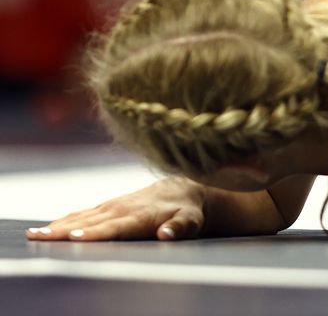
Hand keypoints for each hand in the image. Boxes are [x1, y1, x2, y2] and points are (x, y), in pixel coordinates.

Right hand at [25, 177, 205, 241]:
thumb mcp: (191, 220)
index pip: (114, 227)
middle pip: (90, 222)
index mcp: (140, 216)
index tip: (75, 236)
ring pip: (83, 216)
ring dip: (59, 225)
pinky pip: (84, 213)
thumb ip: (180, 228)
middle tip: (40, 237)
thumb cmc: (188, 211)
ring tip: (36, 233)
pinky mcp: (109, 205)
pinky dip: (66, 219)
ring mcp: (114, 206)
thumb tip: (167, 234)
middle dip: (65, 230)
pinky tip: (50, 227)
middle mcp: (122, 209)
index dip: (95, 232)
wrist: (185, 190)